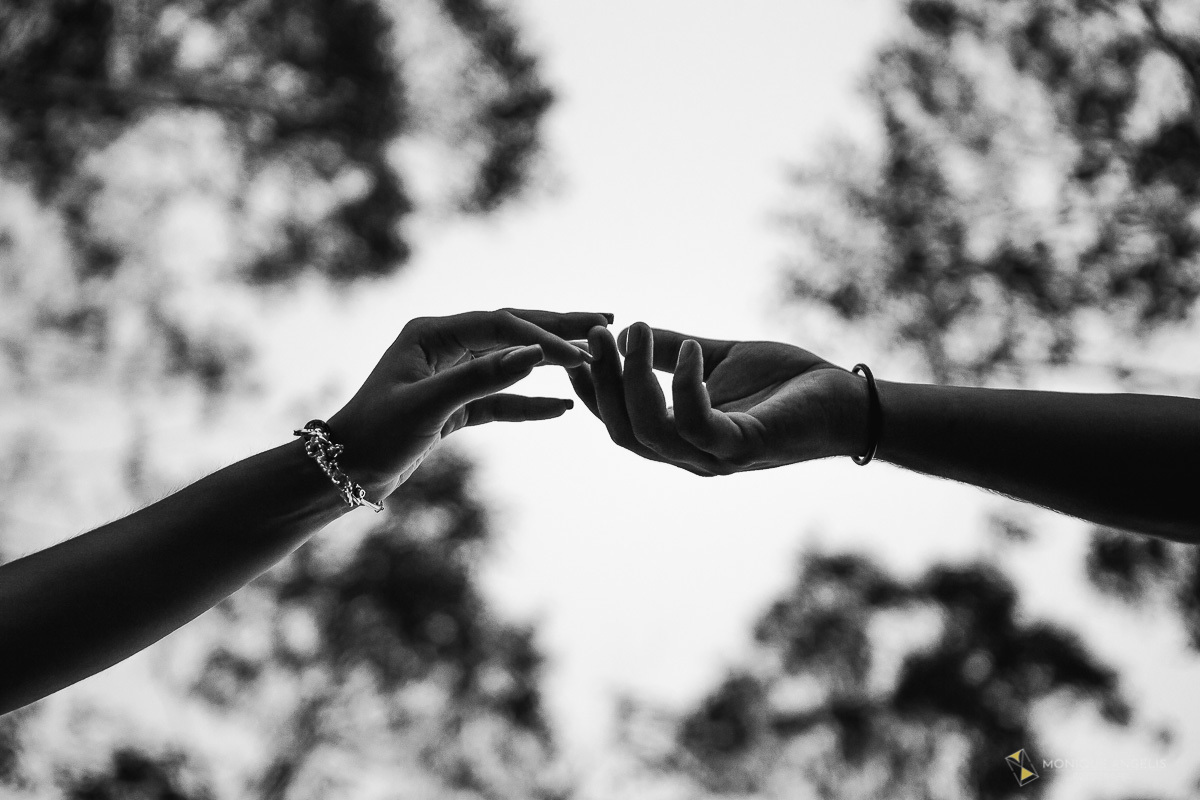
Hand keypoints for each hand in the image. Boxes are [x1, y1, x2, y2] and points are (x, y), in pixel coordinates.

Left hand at [328, 309, 610, 500]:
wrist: (342, 472)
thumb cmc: (375, 435)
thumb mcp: (429, 405)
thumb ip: (482, 378)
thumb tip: (535, 354)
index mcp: (433, 332)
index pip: (502, 325)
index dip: (544, 337)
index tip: (583, 354)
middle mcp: (444, 344)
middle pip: (513, 330)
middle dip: (559, 328)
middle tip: (608, 320)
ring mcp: (451, 374)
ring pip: (511, 362)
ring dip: (551, 362)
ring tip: (595, 356)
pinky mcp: (454, 406)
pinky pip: (501, 399)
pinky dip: (530, 403)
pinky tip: (563, 407)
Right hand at [567, 323, 868, 475]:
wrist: (847, 399)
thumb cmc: (784, 381)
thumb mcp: (714, 357)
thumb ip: (671, 350)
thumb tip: (625, 329)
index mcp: (679, 439)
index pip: (619, 423)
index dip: (592, 389)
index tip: (576, 346)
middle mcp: (691, 457)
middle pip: (624, 432)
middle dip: (603, 382)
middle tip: (599, 333)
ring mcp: (717, 457)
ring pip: (650, 433)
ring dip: (634, 379)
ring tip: (637, 331)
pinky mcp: (746, 448)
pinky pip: (699, 426)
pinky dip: (686, 386)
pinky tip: (693, 349)